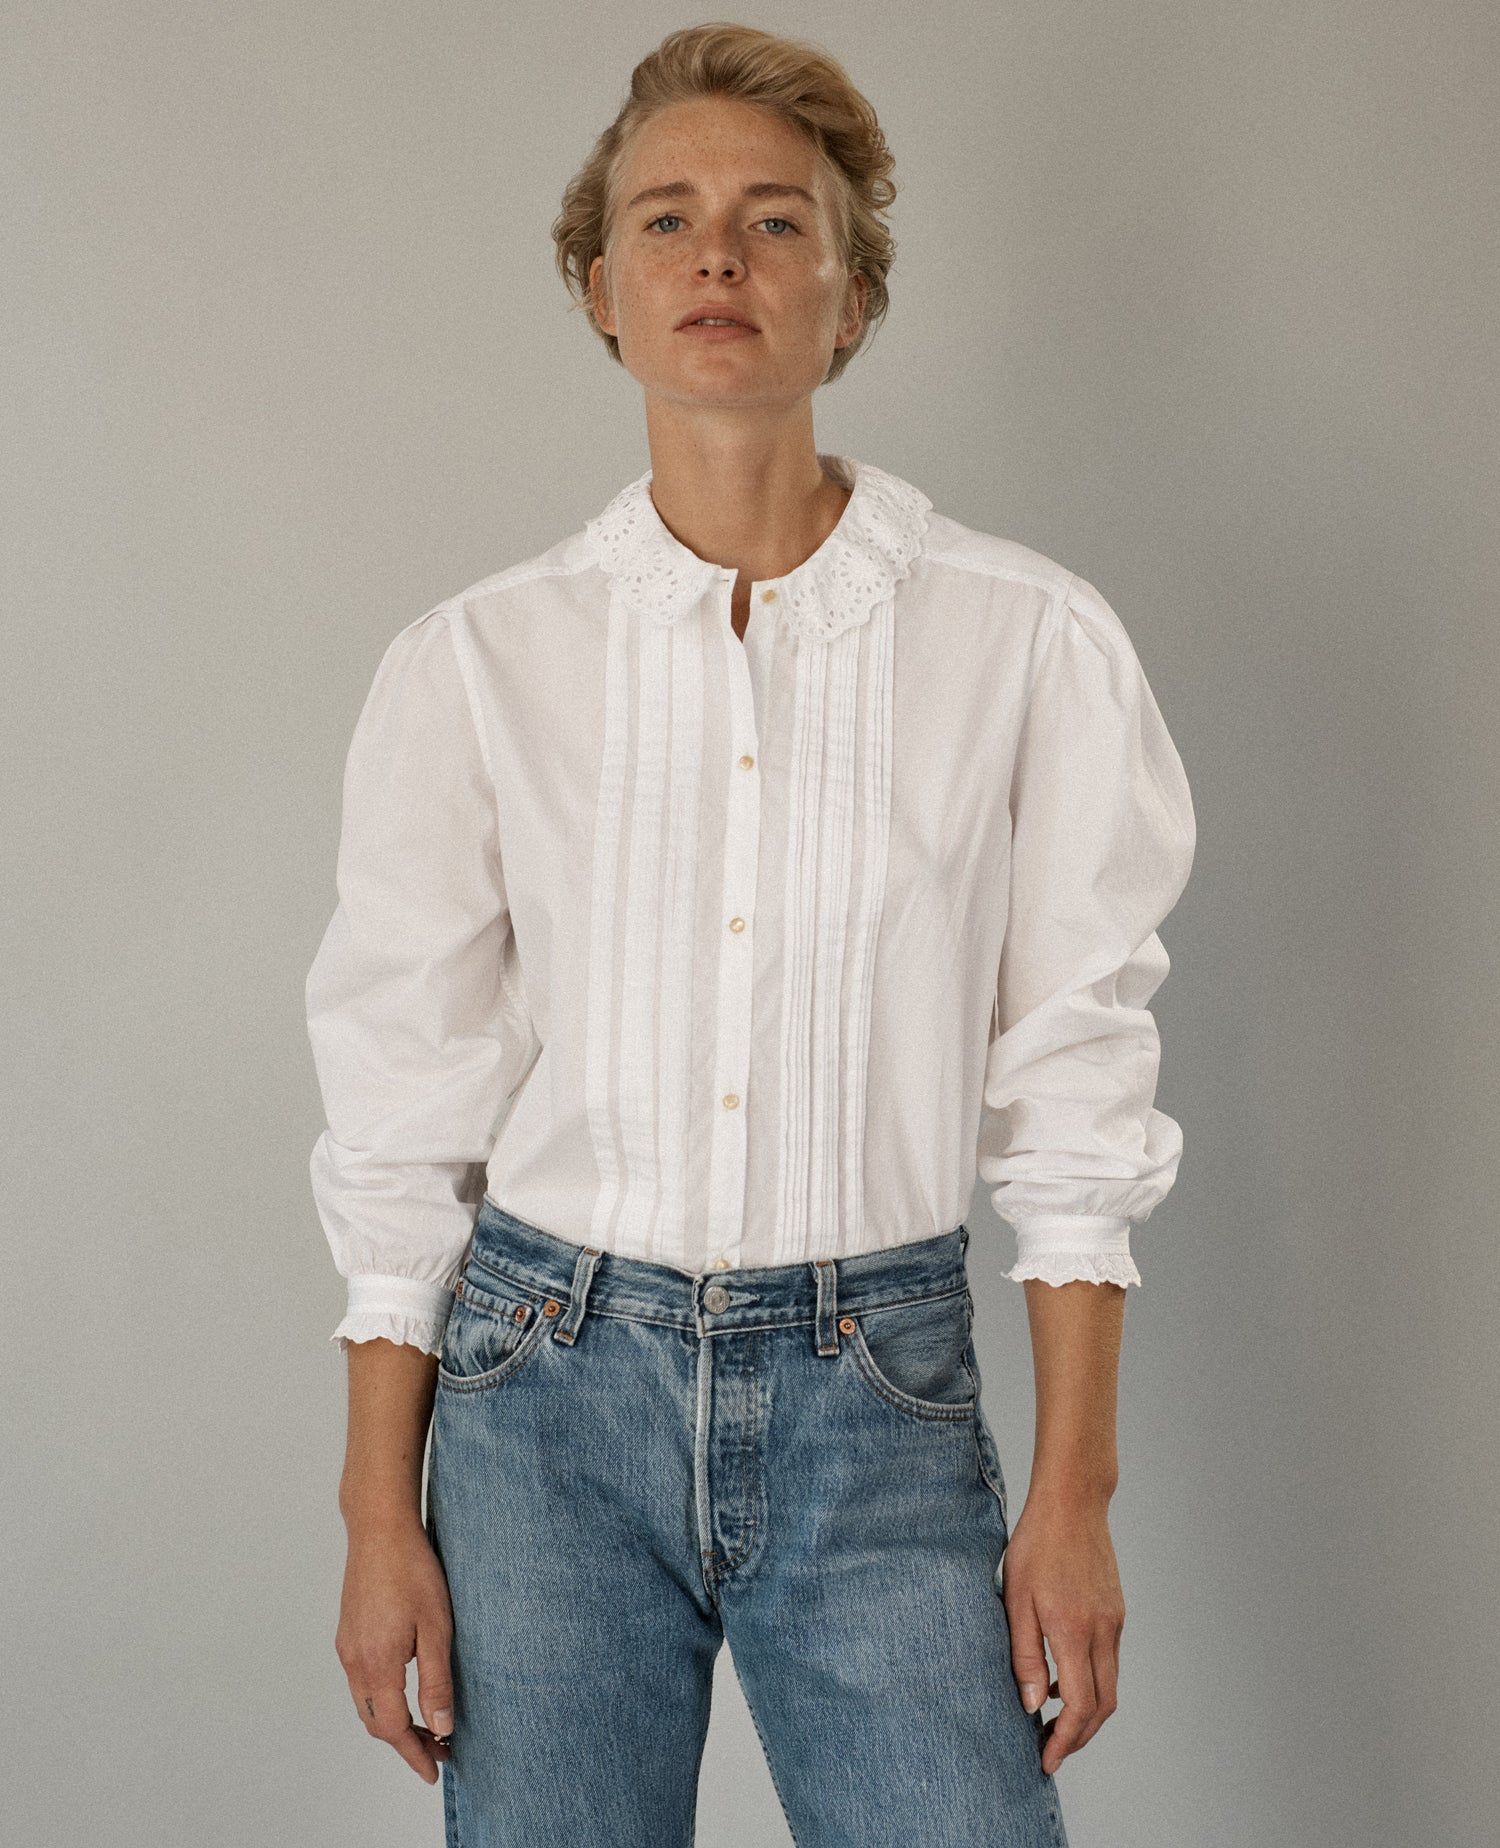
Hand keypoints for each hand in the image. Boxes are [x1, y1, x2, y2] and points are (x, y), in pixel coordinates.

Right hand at [335, 1514, 454, 1783]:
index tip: (434, 1770)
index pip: (392, 1728)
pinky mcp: (347, 1633)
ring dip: (393, 1720)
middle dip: (405, 1742)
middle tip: (438, 1748)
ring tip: (426, 1724)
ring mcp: (347, 1647)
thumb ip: (437, 1680)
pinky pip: (360, 1681)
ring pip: (365, 1703)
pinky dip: (382, 1698)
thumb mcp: (436, 1627)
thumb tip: (441, 1726)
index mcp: (377, 1664)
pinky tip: (404, 1689)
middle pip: (375, 1721)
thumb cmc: (412, 1570)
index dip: (413, 1754)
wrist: (380, 1529)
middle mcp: (354, 1661)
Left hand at [1001, 1491, 1124, 1775]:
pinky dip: (1091, 1682)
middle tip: (1050, 1749)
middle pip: (1103, 1705)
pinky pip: (1108, 1660)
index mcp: (1075, 1631)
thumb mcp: (1015, 1599)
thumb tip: (1032, 1706)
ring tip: (1052, 1719)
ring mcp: (1114, 1621)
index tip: (1045, 1760)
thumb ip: (1024, 1655)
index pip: (1080, 1706)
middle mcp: (1103, 1631)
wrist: (1072, 1502)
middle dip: (1079, 1736)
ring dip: (1086, 1712)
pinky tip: (1062, 1678)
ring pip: (1110, 1685)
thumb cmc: (1036, 1545)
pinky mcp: (1116, 1611)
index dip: (1064, 1741)